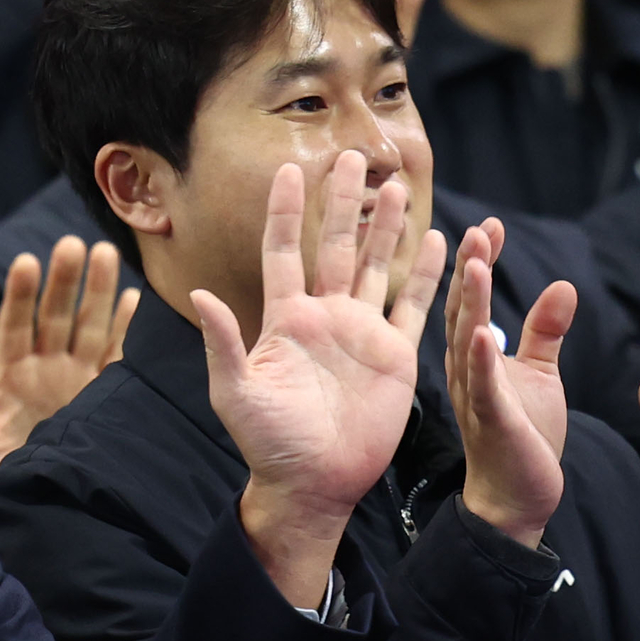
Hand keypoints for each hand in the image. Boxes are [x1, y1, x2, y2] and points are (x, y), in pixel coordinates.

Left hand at [0, 235, 134, 486]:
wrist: (28, 500)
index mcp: (9, 374)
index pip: (14, 325)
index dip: (20, 295)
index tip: (25, 262)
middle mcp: (44, 368)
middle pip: (55, 315)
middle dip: (64, 280)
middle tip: (73, 244)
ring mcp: (73, 378)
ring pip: (86, 326)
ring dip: (96, 292)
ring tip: (104, 252)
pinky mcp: (99, 395)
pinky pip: (114, 356)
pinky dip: (124, 328)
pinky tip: (133, 299)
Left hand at [195, 153, 445, 603]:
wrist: (312, 484)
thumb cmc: (267, 442)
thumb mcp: (236, 392)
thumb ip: (223, 342)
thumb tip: (200, 294)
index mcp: (285, 319)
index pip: (282, 251)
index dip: (285, 210)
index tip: (289, 167)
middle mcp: (325, 317)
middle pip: (335, 245)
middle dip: (341, 202)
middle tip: (351, 156)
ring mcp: (362, 333)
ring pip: (376, 266)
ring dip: (385, 227)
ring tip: (396, 184)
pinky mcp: (395, 355)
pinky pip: (413, 306)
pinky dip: (427, 274)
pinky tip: (439, 241)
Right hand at [443, 221, 576, 544]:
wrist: (518, 496)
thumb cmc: (523, 434)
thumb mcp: (541, 372)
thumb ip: (544, 329)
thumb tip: (563, 285)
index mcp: (475, 357)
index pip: (473, 300)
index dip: (481, 262)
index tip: (491, 226)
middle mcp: (466, 372)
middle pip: (463, 311)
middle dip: (470, 270)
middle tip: (477, 230)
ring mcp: (475, 396)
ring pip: (467, 341)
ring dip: (470, 303)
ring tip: (475, 263)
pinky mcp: (492, 422)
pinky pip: (484, 388)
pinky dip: (482, 360)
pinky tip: (482, 334)